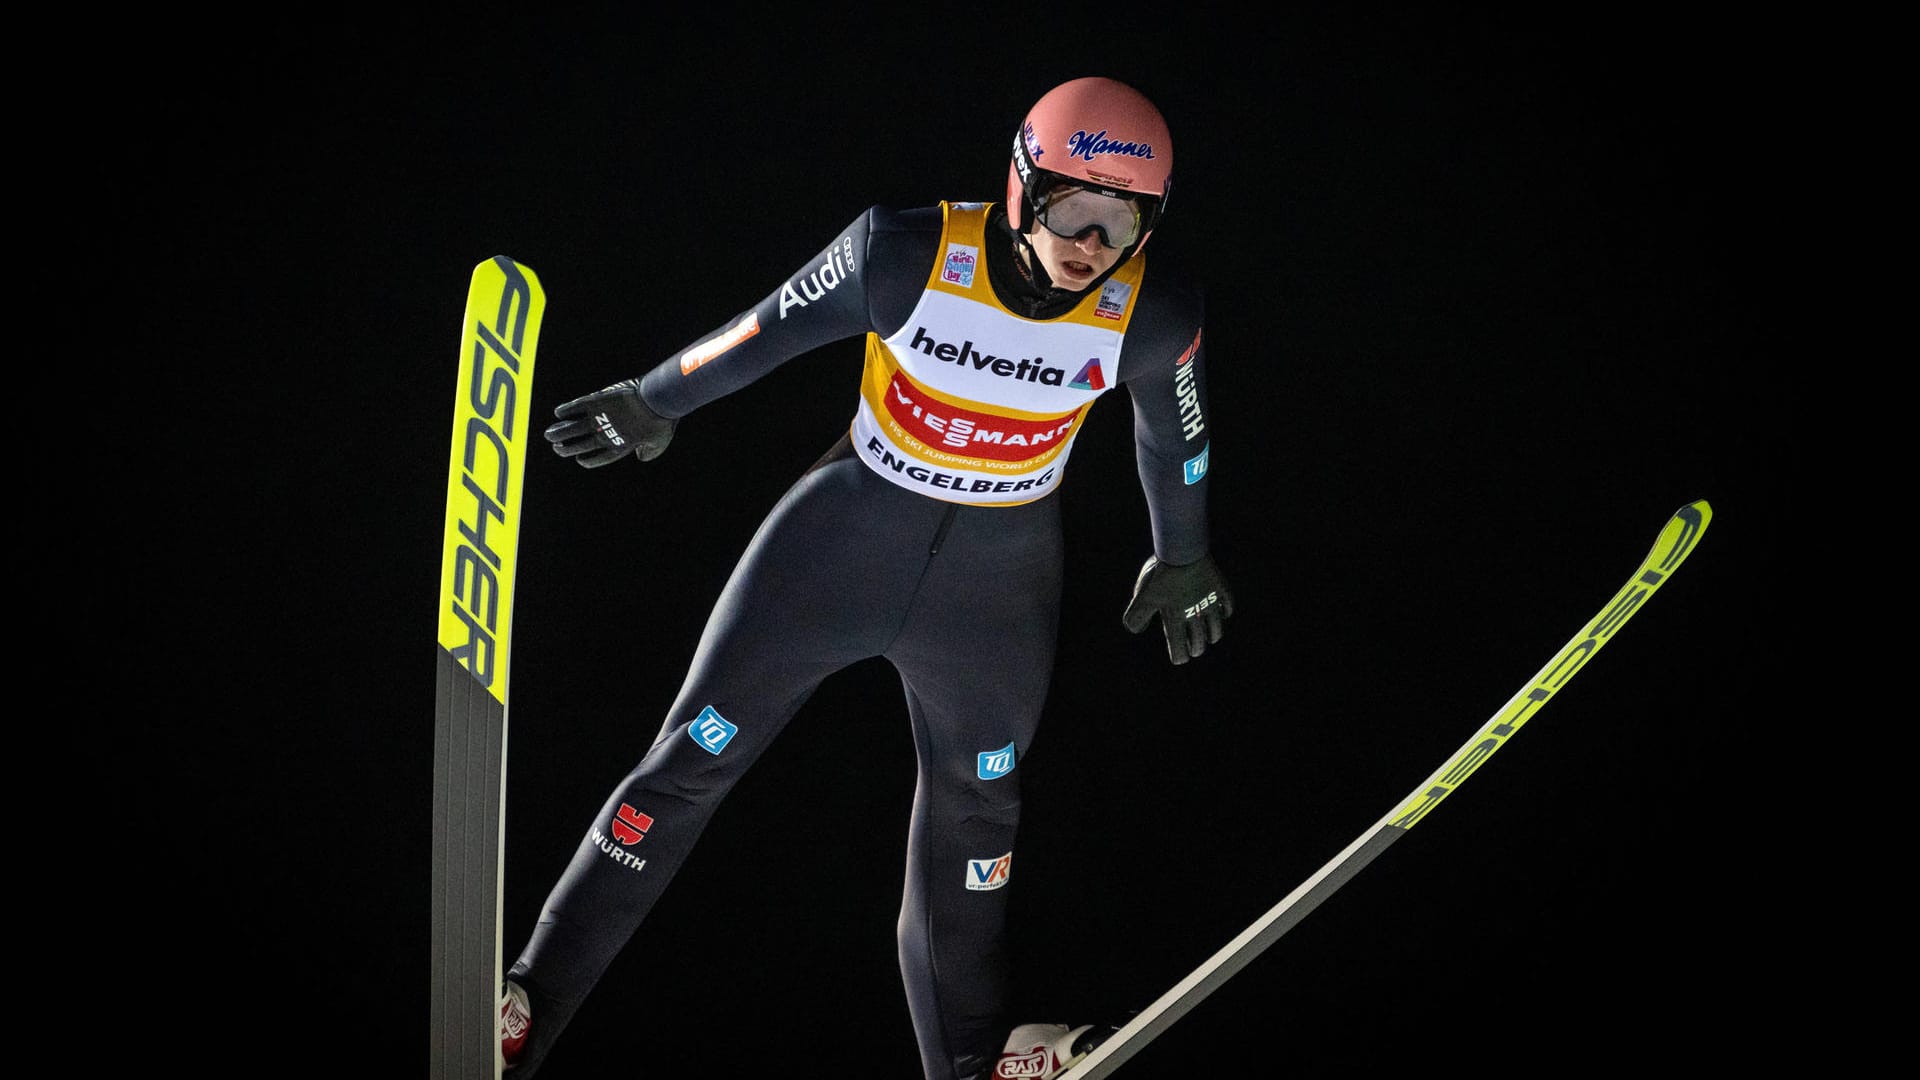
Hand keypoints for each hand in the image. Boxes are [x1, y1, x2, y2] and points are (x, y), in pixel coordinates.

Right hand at [544, 378, 676, 467]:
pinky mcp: (597, 401)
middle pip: (581, 445)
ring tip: (547, 435)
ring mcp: (599, 418)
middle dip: (566, 448)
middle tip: (556, 448)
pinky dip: (566, 410)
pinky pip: (576, 407)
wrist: (656, 399)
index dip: (588, 460)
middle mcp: (606, 435)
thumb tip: (641, 457)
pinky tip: (558, 412)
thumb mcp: (660, 443)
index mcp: (620, 446)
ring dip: (558, 432)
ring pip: (573, 428)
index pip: (599, 458)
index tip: (579, 459)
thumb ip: (650, 453)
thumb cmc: (662, 421)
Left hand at [1122, 553, 1233, 664]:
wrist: (1183, 551)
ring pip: (1216, 629)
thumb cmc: (1161, 575)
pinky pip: (1228, 606)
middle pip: (1199, 643)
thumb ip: (1137, 616)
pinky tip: (1222, 613)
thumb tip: (1134, 629)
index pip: (1180, 650)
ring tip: (1208, 636)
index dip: (1179, 657)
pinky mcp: (1220, 589)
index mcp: (1176, 620)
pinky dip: (1225, 613)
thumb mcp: (1143, 596)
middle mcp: (1196, 615)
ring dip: (1212, 636)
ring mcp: (1211, 602)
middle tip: (1194, 650)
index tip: (1178, 658)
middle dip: (1196, 649)